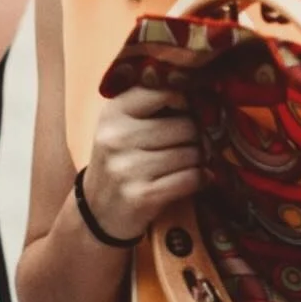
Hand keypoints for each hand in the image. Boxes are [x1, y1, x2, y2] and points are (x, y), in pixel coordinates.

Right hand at [81, 86, 203, 242]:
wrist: (98, 210)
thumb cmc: (120, 160)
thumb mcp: (121, 125)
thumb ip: (151, 104)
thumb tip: (202, 95)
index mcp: (113, 112)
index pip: (164, 91)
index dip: (185, 100)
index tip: (188, 110)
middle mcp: (117, 137)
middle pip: (186, 125)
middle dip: (197, 135)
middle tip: (194, 143)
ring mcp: (127, 168)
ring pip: (192, 153)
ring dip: (199, 159)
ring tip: (190, 162)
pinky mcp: (142, 195)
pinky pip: (191, 178)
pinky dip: (201, 179)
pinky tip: (196, 179)